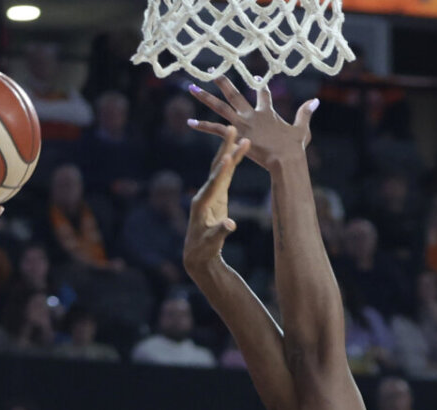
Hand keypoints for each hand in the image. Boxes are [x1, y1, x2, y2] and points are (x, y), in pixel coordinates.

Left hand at [182, 128, 250, 276]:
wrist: (198, 253)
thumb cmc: (204, 249)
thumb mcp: (212, 243)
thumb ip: (221, 232)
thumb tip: (230, 224)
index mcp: (201, 205)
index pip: (213, 185)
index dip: (221, 172)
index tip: (228, 158)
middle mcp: (204, 195)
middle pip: (216, 169)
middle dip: (224, 150)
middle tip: (232, 130)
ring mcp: (210, 193)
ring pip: (221, 168)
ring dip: (229, 151)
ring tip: (238, 133)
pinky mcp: (217, 195)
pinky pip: (225, 175)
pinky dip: (232, 162)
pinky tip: (238, 149)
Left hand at [187, 75, 315, 169]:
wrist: (285, 158)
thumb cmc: (293, 148)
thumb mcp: (302, 129)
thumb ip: (305, 114)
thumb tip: (316, 101)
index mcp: (267, 112)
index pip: (263, 94)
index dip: (261, 85)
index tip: (258, 77)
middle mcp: (252, 114)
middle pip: (235, 93)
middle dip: (223, 81)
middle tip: (212, 71)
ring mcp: (242, 123)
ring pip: (220, 106)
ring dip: (205, 96)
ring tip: (192, 87)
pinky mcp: (236, 135)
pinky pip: (215, 129)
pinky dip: (203, 125)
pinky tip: (190, 122)